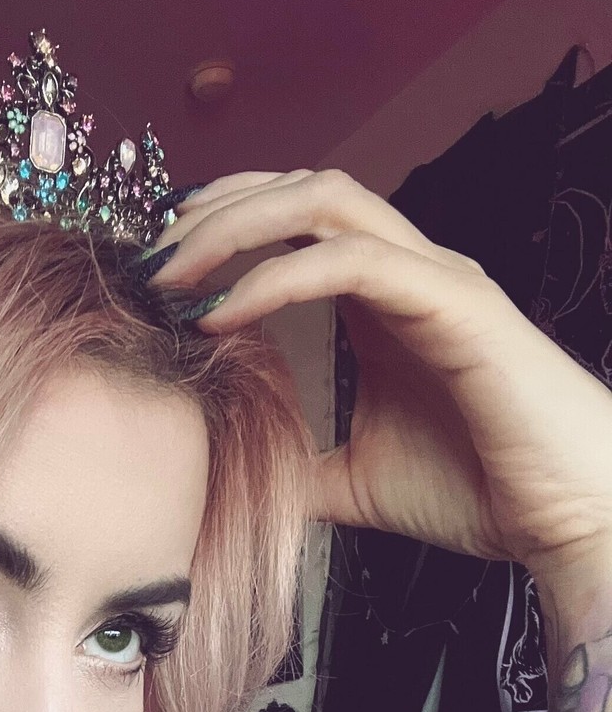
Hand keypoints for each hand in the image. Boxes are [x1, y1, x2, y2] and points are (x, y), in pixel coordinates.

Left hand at [144, 169, 611, 581]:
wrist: (565, 521)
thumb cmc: (481, 493)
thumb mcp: (353, 483)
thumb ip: (297, 464)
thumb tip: (233, 479)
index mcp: (384, 300)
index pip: (296, 222)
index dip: (221, 229)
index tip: (154, 274)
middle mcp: (408, 272)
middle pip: (300, 190)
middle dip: (214, 213)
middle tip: (146, 262)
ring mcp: (435, 279)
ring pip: (324, 200)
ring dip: (236, 227)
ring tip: (172, 276)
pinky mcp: (454, 304)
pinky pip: (352, 261)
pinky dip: (277, 278)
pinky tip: (223, 315)